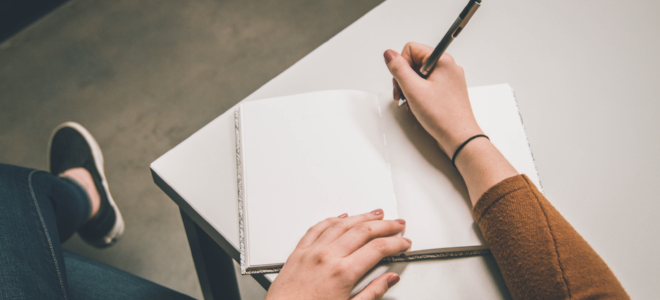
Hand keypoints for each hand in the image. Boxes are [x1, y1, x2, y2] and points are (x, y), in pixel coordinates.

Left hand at [265, 209, 410, 299]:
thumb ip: (373, 292)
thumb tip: (389, 279)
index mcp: (343, 273)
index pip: (377, 249)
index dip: (395, 243)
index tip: (404, 242)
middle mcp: (327, 257)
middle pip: (363, 231)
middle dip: (384, 225)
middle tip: (397, 224)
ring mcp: (312, 252)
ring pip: (341, 224)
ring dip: (362, 216)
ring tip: (376, 214)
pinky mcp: (299, 252)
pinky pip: (318, 228)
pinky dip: (333, 219)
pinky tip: (342, 216)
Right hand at [383, 42, 482, 156]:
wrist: (459, 137)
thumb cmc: (443, 116)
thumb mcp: (413, 90)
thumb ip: (399, 69)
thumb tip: (389, 54)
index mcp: (442, 60)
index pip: (411, 49)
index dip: (401, 65)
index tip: (402, 81)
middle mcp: (447, 67)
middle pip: (415, 61)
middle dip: (404, 77)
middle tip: (404, 94)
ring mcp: (449, 79)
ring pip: (420, 74)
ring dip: (411, 87)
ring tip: (411, 102)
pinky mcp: (447, 90)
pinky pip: (428, 85)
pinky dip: (419, 94)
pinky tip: (418, 105)